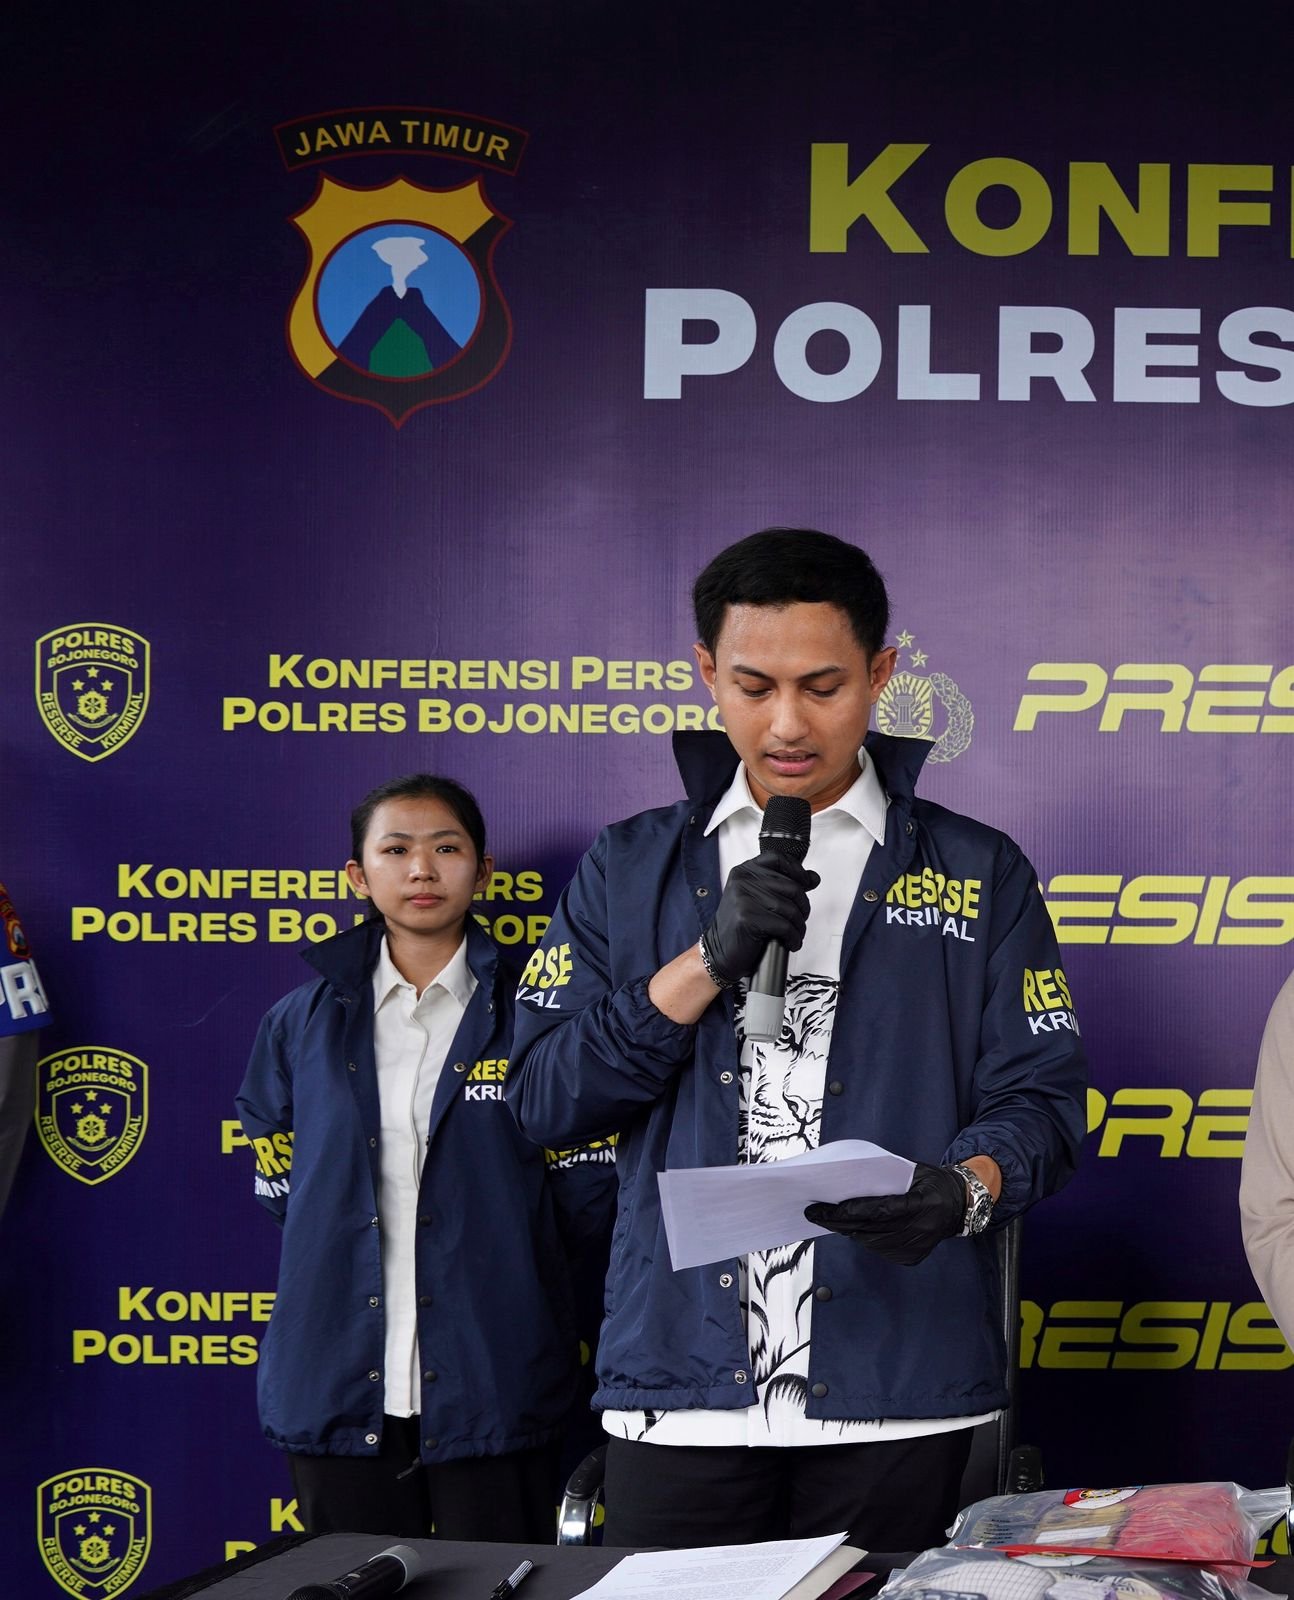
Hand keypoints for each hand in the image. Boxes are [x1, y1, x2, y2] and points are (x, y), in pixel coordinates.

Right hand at [701, 850, 819, 985]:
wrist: (719, 952)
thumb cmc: (740, 927)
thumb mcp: (758, 899)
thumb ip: (783, 885)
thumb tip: (813, 878)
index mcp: (744, 871)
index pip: (778, 859)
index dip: (798, 870)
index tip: (807, 883)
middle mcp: (742, 881)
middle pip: (791, 886)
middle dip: (803, 907)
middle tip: (799, 920)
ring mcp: (744, 898)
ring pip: (790, 908)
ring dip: (799, 926)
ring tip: (794, 934)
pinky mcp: (748, 918)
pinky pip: (784, 926)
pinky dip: (793, 938)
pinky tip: (790, 943)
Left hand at [804, 1162, 966, 1265]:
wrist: (959, 1206)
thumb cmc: (931, 1183)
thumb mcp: (912, 1172)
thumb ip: (886, 1178)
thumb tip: (849, 1181)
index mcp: (922, 1203)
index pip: (879, 1210)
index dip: (850, 1210)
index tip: (824, 1208)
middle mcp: (921, 1229)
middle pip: (870, 1228)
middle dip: (839, 1221)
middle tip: (815, 1214)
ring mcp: (917, 1246)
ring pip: (871, 1242)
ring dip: (849, 1230)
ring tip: (828, 1219)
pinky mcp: (912, 1257)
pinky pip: (880, 1249)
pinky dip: (864, 1238)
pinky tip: (852, 1228)